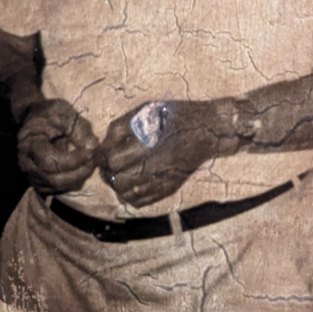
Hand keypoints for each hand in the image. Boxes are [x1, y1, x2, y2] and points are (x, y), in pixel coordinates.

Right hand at [18, 99, 98, 193]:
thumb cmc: (50, 114)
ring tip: (91, 163)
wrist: (35, 117)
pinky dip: (72, 182)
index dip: (73, 160)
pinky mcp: (39, 180)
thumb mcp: (65, 114)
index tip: (91, 151)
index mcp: (30, 145)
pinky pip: (56, 189)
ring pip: (56, 187)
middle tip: (95, 159)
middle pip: (53, 179)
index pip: (50, 162)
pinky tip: (83, 170)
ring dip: (77, 178)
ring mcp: (31, 174)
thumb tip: (92, 147)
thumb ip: (79, 130)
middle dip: (78, 171)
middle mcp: (27, 163)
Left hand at [100, 99, 237, 207]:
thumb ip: (122, 125)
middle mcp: (155, 165)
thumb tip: (103, 143)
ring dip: (118, 184)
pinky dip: (130, 196)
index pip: (111, 160)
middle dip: (108, 171)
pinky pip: (140, 201)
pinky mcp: (169, 188)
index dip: (102, 156)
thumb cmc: (177, 115)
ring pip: (126, 194)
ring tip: (119, 173)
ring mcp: (163, 179)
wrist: (210, 129)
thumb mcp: (148, 110)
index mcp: (148, 144)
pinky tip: (131, 184)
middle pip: (116, 179)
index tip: (103, 152)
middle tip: (109, 163)